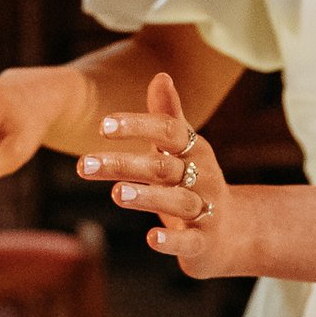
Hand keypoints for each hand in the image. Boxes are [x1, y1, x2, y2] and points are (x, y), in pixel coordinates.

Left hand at [85, 72, 247, 278]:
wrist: (232, 231)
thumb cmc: (194, 182)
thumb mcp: (184, 150)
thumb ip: (168, 116)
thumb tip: (160, 75)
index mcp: (195, 150)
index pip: (169, 131)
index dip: (137, 126)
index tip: (102, 126)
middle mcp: (202, 177)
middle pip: (162, 166)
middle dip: (123, 164)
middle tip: (83, 165)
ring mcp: (205, 210)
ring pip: (176, 200)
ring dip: (146, 196)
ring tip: (116, 193)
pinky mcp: (204, 241)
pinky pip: (188, 240)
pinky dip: (170, 239)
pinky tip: (151, 237)